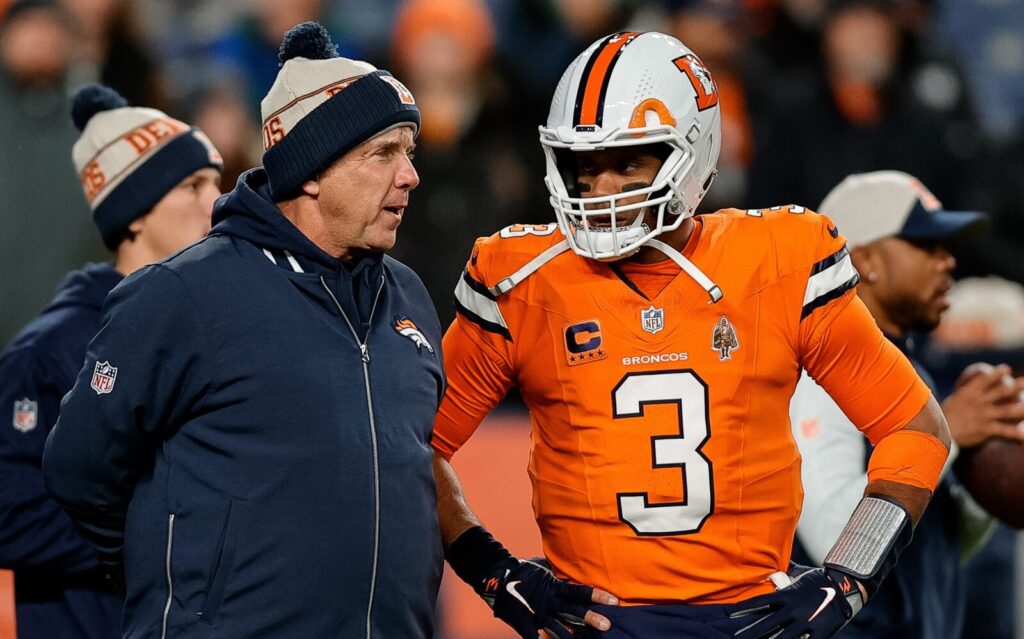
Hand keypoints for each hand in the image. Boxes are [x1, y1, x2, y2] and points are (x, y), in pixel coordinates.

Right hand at [480, 557, 617, 638]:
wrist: (497, 578)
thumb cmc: (524, 570)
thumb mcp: (544, 568)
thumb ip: (560, 573)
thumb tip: (577, 569)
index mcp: (554, 586)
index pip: (579, 591)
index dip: (596, 596)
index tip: (614, 600)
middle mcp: (548, 601)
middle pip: (573, 611)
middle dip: (590, 619)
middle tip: (607, 625)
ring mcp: (537, 614)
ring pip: (558, 628)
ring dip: (573, 636)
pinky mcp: (525, 625)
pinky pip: (537, 638)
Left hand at [730, 565, 862, 638]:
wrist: (845, 587)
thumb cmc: (819, 578)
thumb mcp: (799, 572)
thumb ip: (783, 571)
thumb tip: (769, 566)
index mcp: (786, 595)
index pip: (760, 602)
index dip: (743, 608)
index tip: (729, 614)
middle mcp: (793, 610)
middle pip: (766, 623)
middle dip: (750, 632)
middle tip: (735, 637)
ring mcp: (806, 623)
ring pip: (782, 637)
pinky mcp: (819, 633)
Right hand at [944, 363, 1023, 448]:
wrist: (936, 435)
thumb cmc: (943, 418)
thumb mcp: (952, 402)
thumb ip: (963, 396)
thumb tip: (967, 390)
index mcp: (968, 394)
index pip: (984, 380)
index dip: (996, 374)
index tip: (1006, 368)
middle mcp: (978, 403)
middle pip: (1001, 392)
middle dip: (1016, 386)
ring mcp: (984, 416)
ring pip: (1008, 410)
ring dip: (1022, 408)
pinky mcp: (986, 430)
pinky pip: (1004, 431)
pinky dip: (1016, 433)